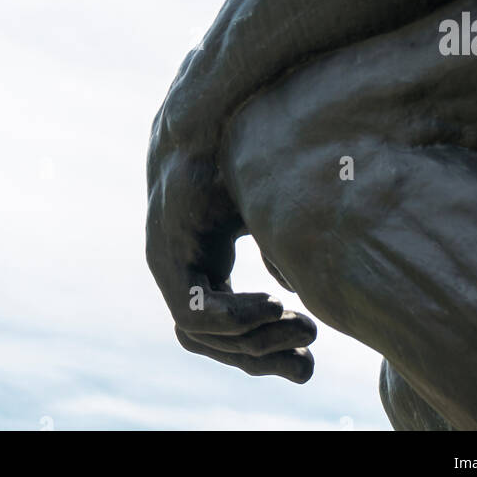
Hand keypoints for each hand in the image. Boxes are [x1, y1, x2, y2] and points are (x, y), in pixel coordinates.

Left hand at [146, 115, 316, 382]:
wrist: (214, 115)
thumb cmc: (242, 152)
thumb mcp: (266, 211)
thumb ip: (278, 252)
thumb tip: (294, 293)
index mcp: (202, 262)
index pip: (226, 326)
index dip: (265, 345)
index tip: (309, 352)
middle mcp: (179, 269)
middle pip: (213, 342)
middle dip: (263, 358)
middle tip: (309, 361)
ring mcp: (168, 265)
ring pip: (202, 335)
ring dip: (254, 342)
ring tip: (300, 327)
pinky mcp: (166, 256)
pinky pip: (195, 313)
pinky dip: (235, 318)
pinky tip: (274, 305)